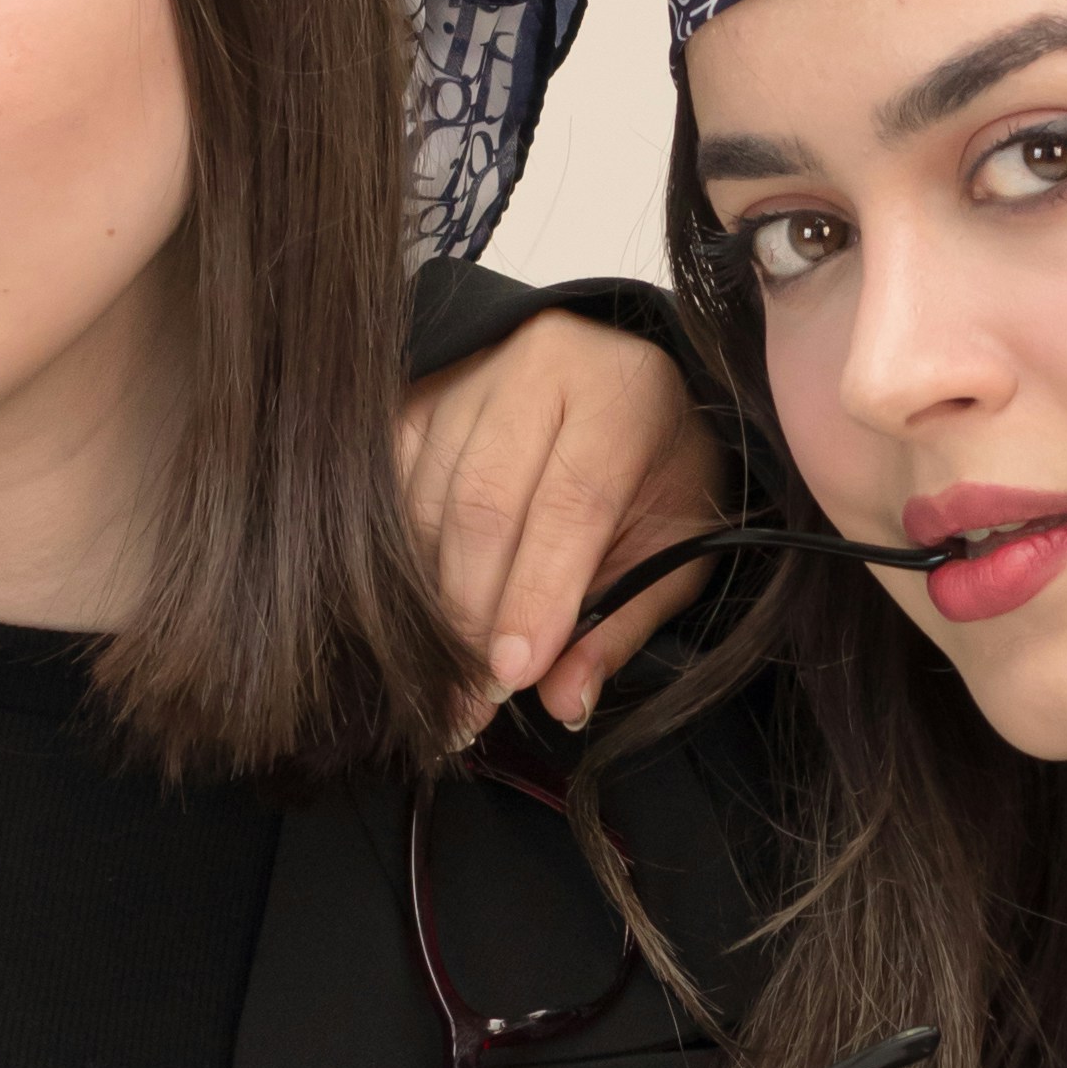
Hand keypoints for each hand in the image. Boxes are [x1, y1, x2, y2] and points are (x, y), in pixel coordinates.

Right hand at [400, 307, 725, 731]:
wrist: (626, 394)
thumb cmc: (660, 478)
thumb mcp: (675, 551)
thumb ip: (623, 623)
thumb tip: (564, 702)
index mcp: (619, 394)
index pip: (570, 505)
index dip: (535, 596)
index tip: (511, 676)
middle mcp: (538, 365)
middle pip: (482, 506)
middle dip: (473, 617)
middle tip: (473, 700)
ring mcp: (468, 375)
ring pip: (426, 505)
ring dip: (432, 602)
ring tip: (452, 674)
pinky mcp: (417, 397)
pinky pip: (391, 491)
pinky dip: (403, 564)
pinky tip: (426, 612)